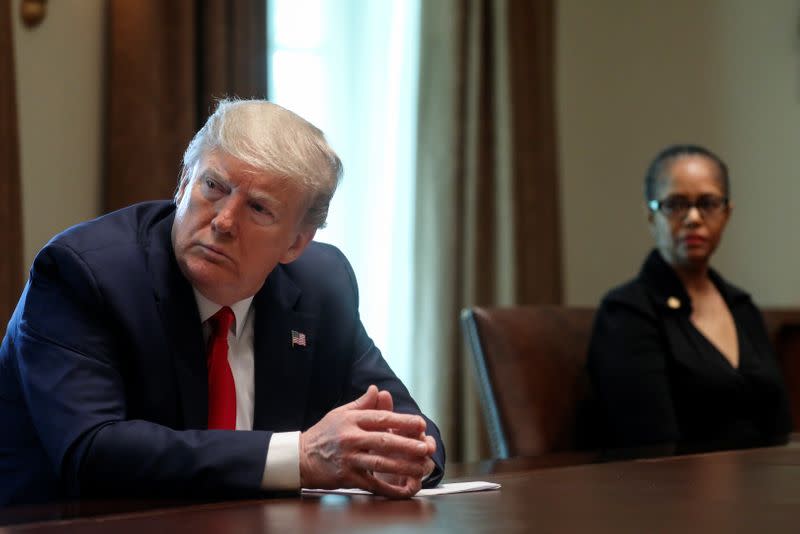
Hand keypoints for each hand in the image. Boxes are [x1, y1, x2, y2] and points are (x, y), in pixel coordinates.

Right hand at [299, 385, 432, 497]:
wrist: (300, 458)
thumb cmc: (323, 433)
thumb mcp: (340, 413)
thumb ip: (362, 403)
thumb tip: (378, 389)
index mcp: (351, 420)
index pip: (381, 418)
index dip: (402, 421)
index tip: (420, 423)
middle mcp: (350, 438)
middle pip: (384, 440)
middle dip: (407, 444)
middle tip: (425, 447)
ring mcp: (349, 458)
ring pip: (380, 462)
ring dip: (403, 466)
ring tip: (421, 467)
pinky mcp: (347, 477)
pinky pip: (372, 483)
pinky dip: (389, 488)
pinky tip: (403, 489)